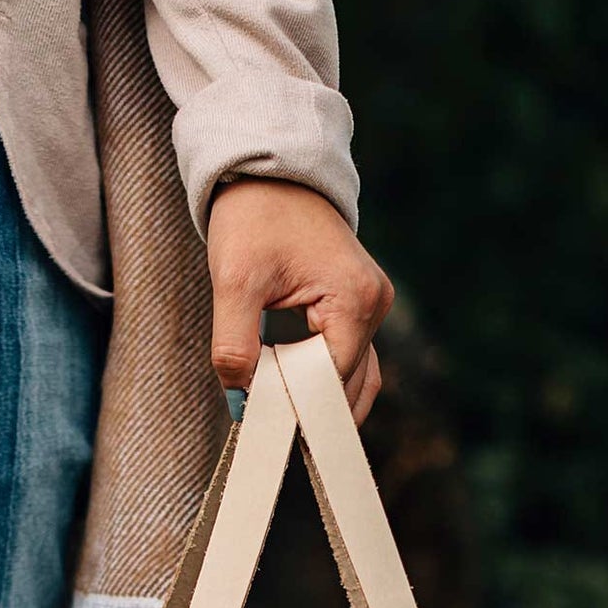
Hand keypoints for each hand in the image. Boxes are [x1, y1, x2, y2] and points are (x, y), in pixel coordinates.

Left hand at [207, 180, 393, 425]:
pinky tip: (293, 397)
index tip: (263, 428)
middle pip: (348, 387)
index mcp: (354, 299)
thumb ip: (234, 345)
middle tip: (268, 435)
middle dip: (309, 412)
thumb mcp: (234, 280)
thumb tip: (241, 400)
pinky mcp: (355, 306)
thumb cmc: (254, 215)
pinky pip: (348, 360)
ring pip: (354, 379)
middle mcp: (373, 304)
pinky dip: (322, 383)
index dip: (298, 409)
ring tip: (279, 421)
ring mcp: (369, 306)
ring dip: (319, 403)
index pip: (331, 382)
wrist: (267, 173)